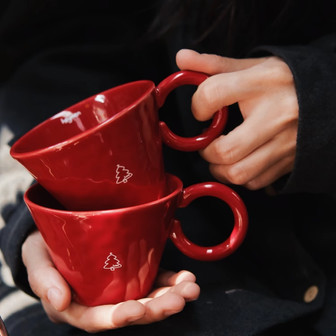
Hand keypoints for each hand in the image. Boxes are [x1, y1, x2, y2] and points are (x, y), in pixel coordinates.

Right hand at [22, 231, 199, 332]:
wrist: (56, 234)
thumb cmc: (42, 249)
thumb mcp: (35, 259)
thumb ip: (43, 279)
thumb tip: (58, 302)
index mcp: (75, 306)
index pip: (96, 318)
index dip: (118, 316)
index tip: (137, 309)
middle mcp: (99, 302)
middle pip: (129, 311)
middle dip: (155, 308)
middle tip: (178, 300)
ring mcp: (117, 289)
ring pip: (146, 298)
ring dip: (170, 295)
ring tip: (190, 288)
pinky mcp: (130, 274)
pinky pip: (152, 281)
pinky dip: (170, 281)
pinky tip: (185, 278)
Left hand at [176, 49, 298, 189]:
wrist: (329, 97)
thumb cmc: (285, 81)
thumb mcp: (253, 66)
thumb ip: (214, 65)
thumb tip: (182, 58)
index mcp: (263, 83)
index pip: (213, 94)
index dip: (198, 106)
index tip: (202, 111)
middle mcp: (276, 116)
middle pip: (225, 150)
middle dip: (206, 151)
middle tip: (207, 142)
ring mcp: (285, 143)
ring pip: (238, 173)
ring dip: (219, 169)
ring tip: (220, 156)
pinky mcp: (289, 162)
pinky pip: (254, 182)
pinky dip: (240, 176)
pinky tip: (241, 161)